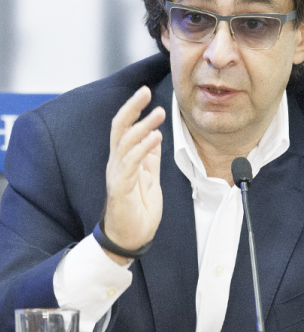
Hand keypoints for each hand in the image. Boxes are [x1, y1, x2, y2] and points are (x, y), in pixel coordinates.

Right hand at [103, 86, 165, 264]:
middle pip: (119, 128)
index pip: (124, 128)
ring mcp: (117, 175)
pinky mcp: (120, 189)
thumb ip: (150, 157)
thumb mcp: (149, 177)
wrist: (130, 239)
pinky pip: (130, 164)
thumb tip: (155, 135)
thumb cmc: (138, 209)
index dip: (133, 109)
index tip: (145, 93)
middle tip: (144, 92)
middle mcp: (116, 164)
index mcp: (123, 160)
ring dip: (143, 126)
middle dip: (131, 108)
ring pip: (126, 142)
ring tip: (159, 113)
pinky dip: (143, 148)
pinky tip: (155, 138)